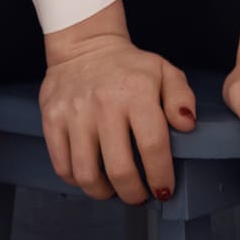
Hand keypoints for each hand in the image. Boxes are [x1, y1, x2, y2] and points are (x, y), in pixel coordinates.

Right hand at [40, 9, 195, 204]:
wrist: (85, 44)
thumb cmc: (128, 66)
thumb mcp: (163, 71)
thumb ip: (181, 97)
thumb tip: (186, 125)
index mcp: (136, 92)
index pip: (153, 146)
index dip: (160, 177)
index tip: (164, 189)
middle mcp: (104, 104)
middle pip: (120, 170)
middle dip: (134, 193)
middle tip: (139, 195)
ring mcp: (74, 113)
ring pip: (87, 174)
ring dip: (104, 192)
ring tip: (114, 189)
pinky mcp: (52, 119)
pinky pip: (63, 166)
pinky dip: (78, 181)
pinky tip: (91, 174)